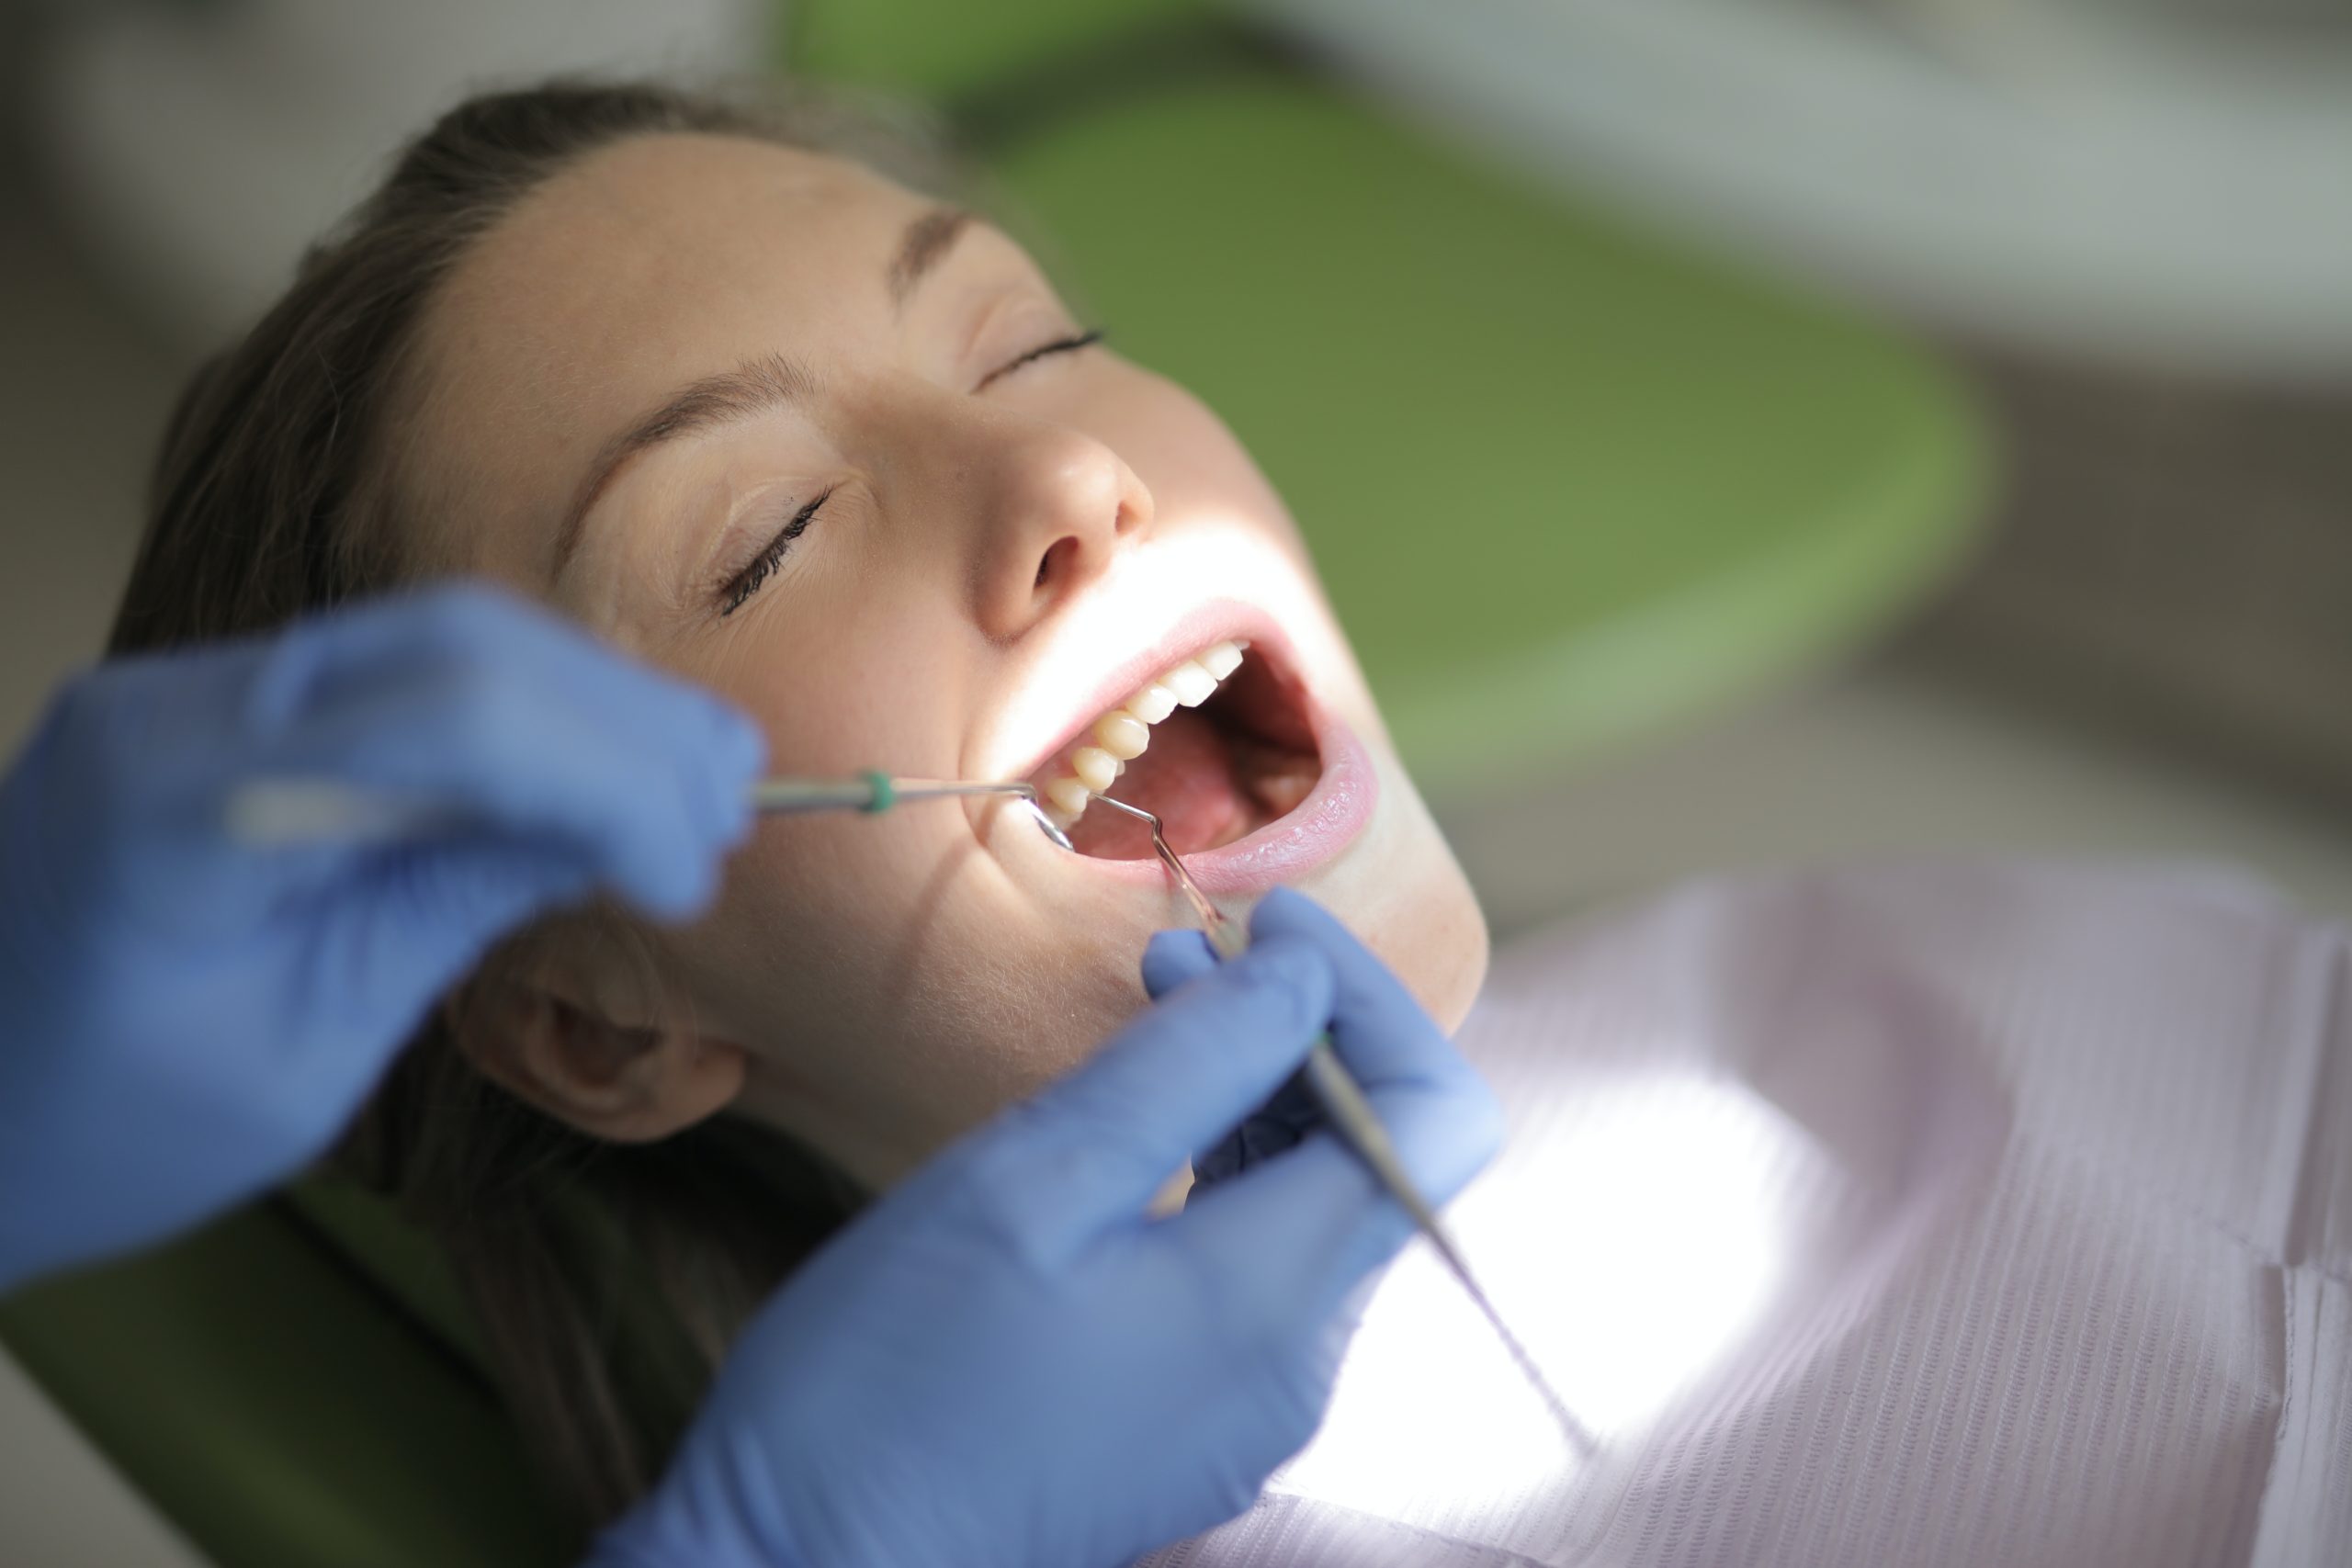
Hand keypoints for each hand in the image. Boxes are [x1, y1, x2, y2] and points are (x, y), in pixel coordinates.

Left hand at [0, 584, 761, 1290]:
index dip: (600, 779)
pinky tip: (602, 763)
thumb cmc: (96, 1128)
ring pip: (437, 636)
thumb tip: (610, 835)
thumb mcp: (301, 1055)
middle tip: (734, 800)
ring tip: (704, 774)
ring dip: (586, 702)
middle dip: (617, 719)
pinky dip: (519, 712)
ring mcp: (192, 689)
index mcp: (176, 796)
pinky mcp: (220, 708)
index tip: (690, 873)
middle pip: (452, 644)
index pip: (444, 722)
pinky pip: (395, 672)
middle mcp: (177, 701)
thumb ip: (446, 912)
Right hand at [593, 888, 1501, 1567]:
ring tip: (1154, 1009)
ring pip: (1317, 1208)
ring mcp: (1255, 1402)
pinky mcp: (1201, 1418)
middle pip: (1382, 1158)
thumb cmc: (891, 1374)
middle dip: (1302, 1033)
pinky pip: (1259, 1267)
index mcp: (1274, 1300)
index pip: (1432, 1118)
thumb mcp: (1033, 1181)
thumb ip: (1185, 1068)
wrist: (805, 1561)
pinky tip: (1136, 1126)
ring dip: (1258, 1094)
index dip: (1372, 1001)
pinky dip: (1224, 1171)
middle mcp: (1299, 1363)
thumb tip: (1300, 978)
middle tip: (1182, 956)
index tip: (1270, 927)